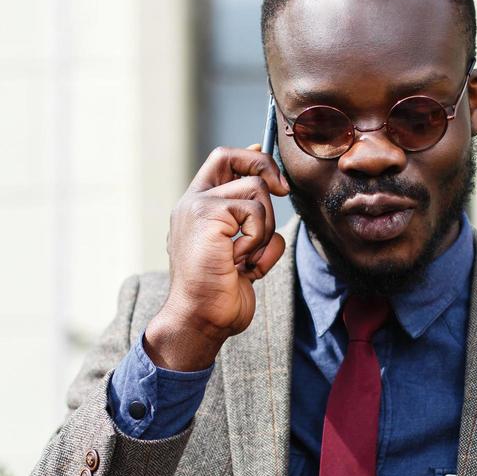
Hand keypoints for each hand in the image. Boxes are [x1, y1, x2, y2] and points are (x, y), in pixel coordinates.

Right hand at [145, 145, 289, 370]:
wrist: (200, 319)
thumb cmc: (221, 293)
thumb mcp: (242, 251)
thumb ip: (251, 221)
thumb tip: (273, 186)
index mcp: (198, 208)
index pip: (223, 160)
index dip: (252, 157)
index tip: (275, 177)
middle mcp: (194, 202)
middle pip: (238, 160)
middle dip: (267, 173)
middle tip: (282, 193)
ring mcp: (198, 207)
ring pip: (256, 191)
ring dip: (265, 228)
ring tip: (247, 257)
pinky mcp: (207, 215)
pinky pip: (256, 214)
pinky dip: (259, 242)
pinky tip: (241, 263)